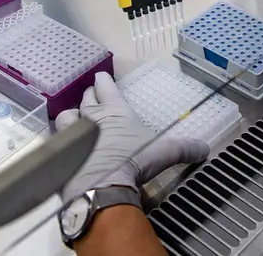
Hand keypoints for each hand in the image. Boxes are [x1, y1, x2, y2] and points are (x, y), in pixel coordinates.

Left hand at [56, 72, 209, 200]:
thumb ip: (184, 149)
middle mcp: (92, 118)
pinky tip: (64, 149)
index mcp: (116, 111)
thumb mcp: (165, 153)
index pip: (106, 87)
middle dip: (88, 96)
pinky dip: (61, 143)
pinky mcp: (62, 156)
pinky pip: (57, 143)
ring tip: (74, 119)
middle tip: (91, 97)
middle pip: (85, 99)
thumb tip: (205, 149)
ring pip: (66, 116)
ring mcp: (74, 136)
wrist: (101, 185)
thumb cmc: (133, 161)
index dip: (103, 81)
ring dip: (70, 116)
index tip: (101, 77)